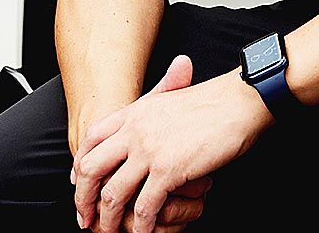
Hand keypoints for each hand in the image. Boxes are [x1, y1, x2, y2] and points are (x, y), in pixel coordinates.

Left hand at [75, 56, 211, 232]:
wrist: (237, 101)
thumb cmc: (211, 102)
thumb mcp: (170, 99)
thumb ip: (149, 113)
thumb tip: (136, 132)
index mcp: (136, 111)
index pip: (93, 138)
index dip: (82, 165)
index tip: (81, 184)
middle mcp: (136, 129)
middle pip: (92, 168)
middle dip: (84, 198)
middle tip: (86, 218)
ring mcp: (150, 150)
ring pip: (113, 194)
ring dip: (109, 220)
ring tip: (110, 232)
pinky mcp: (168, 170)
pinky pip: (144, 207)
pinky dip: (141, 226)